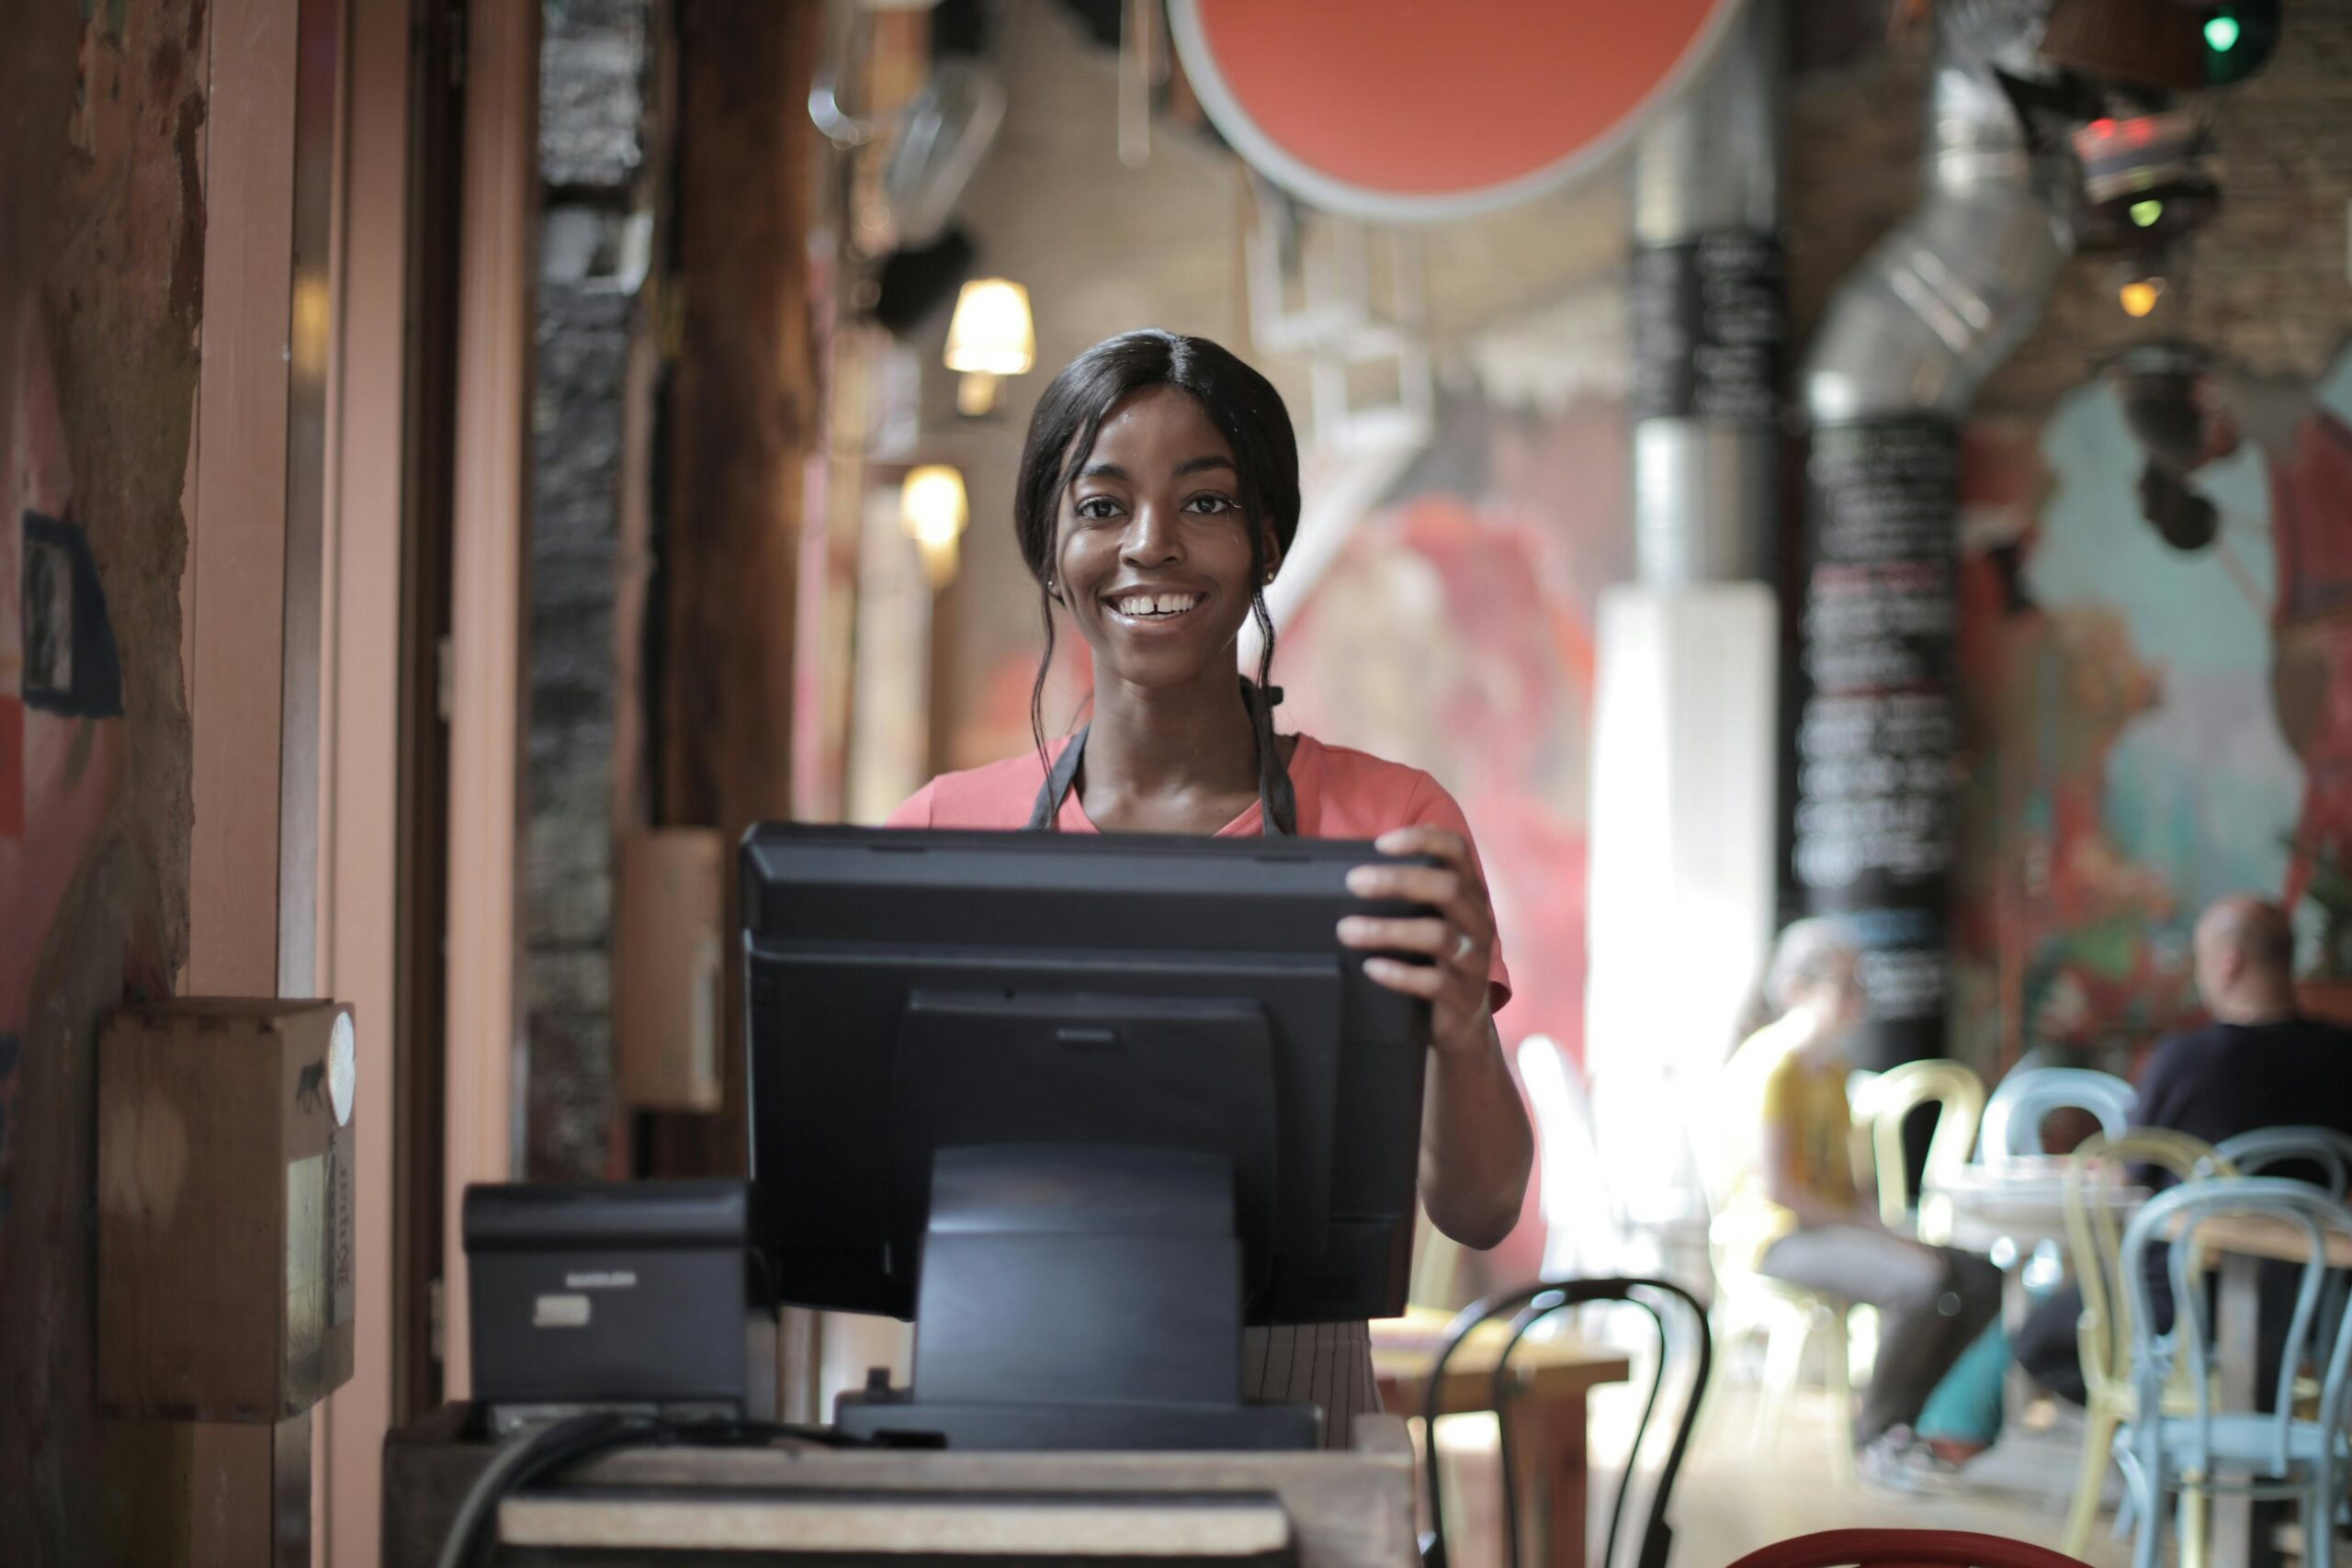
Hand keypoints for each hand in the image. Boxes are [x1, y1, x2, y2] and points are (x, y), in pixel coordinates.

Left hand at [1337, 826, 1497, 1059]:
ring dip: (1387, 930)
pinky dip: (1399, 973)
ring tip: (1346, 930)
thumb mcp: (1428, 919)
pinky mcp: (1464, 996)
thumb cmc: (1433, 957)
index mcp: (1469, 892)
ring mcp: (1474, 960)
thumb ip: (1405, 894)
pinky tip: (1370, 968)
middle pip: (1447, 888)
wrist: (1462, 1021)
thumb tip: (1343, 871)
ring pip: (1437, 936)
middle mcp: (1478, 920)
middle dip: (1398, 880)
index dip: (1423, 840)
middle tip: (1354, 882)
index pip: (1456, 851)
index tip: (1381, 843)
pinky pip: (1434, 982)